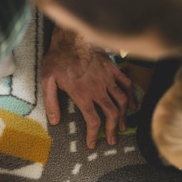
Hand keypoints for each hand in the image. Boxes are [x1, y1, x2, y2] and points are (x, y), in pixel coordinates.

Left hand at [41, 27, 135, 148]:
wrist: (71, 37)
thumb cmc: (58, 58)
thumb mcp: (47, 81)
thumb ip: (51, 102)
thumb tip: (55, 121)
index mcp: (83, 95)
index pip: (93, 121)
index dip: (94, 135)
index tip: (93, 144)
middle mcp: (98, 89)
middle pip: (111, 115)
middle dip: (112, 130)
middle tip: (112, 141)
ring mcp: (108, 79)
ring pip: (122, 102)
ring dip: (124, 117)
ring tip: (123, 127)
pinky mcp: (113, 70)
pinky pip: (126, 85)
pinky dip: (132, 97)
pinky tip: (133, 106)